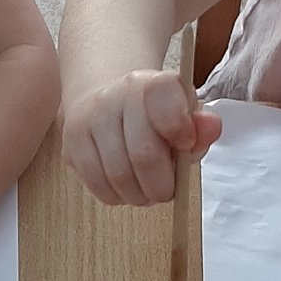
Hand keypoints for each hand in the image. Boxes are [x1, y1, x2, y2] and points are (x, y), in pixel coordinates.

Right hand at [61, 70, 221, 205]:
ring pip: (118, 178)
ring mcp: (88, 120)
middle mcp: (114, 97)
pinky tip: (125, 186)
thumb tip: (210, 128)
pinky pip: (98, 186)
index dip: (181, 131)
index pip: (166, 103)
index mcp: (150, 84)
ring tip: (146, 189)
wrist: (104, 95)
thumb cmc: (155, 113)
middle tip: (167, 189)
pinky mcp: (70, 144)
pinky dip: (117, 196)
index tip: (186, 145)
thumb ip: (202, 125)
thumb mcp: (185, 112)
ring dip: (140, 195)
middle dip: (162, 185)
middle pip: (143, 156)